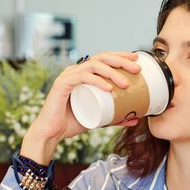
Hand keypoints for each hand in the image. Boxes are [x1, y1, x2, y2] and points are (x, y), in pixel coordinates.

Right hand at [21, 51, 140, 162]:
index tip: (136, 59)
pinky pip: (81, 78)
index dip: (120, 56)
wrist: (52, 133)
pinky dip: (96, 81)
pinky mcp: (62, 85)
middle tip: (136, 68)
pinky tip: (108, 88)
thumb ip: (115, 117)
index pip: (104, 59)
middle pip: (101, 58)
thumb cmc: (73, 123)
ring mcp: (68, 76)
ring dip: (112, 72)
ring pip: (93, 65)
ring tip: (125, 83)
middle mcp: (76, 71)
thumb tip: (135, 119)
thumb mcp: (99, 118)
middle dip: (121, 60)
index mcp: (84, 74)